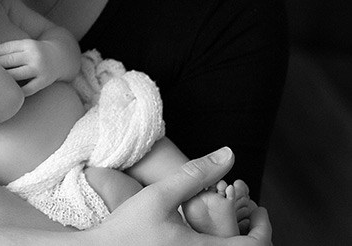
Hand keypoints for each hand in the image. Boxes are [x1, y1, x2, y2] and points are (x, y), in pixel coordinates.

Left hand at [0, 38, 67, 95]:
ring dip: (2, 78)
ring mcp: (39, 69)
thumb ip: (10, 49)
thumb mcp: (26, 45)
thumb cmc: (36, 52)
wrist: (62, 57)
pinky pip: (27, 89)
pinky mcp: (44, 81)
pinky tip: (6, 93)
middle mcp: (34, 55)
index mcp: (28, 44)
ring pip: (16, 75)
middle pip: (9, 60)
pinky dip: (16, 92)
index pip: (7, 48)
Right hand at [88, 147, 271, 244]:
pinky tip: (212, 233)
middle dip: (258, 236)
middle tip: (253, 215)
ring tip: (235, 221)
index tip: (260, 209)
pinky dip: (223, 245)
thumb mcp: (160, 195)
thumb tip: (228, 154)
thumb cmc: (126, 226)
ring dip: (240, 242)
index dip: (265, 229)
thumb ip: (195, 175)